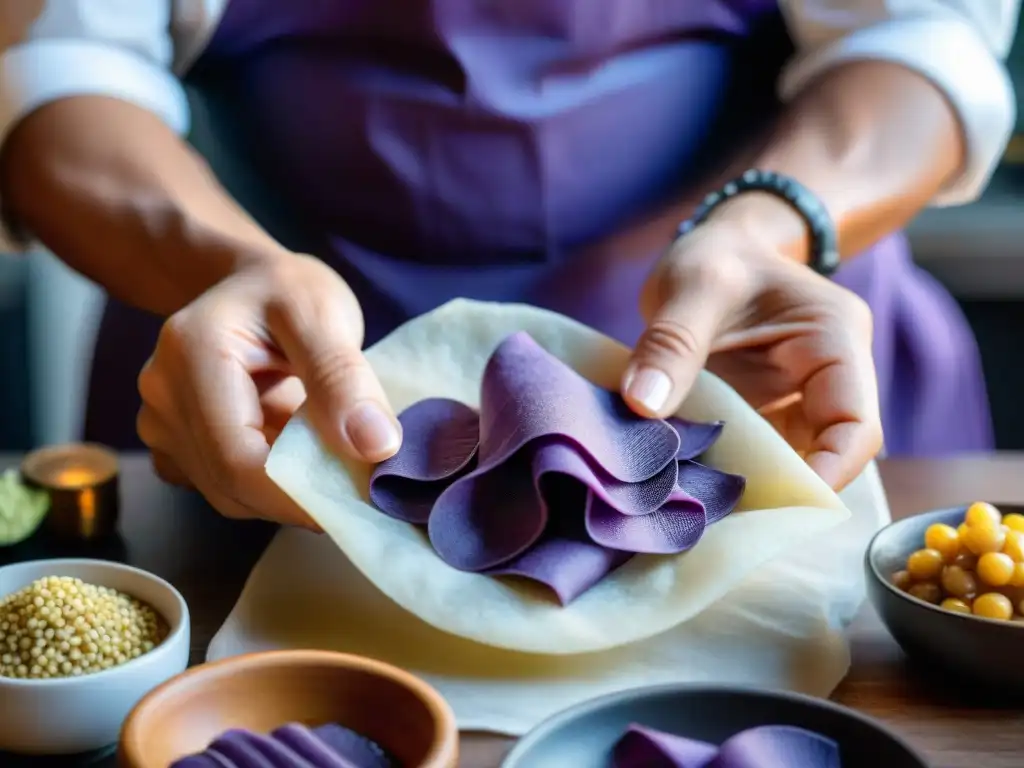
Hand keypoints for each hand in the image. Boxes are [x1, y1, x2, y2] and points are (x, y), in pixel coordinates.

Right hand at [136, 253, 400, 526]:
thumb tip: (376, 447)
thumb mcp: (324, 315)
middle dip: (299, 497)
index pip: (237, 459)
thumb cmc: (286, 291)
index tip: (358, 500)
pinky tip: (299, 453)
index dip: (298, 494)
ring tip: (334, 459)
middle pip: (229, 484)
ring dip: (286, 492)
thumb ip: (345, 379)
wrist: (247, 284)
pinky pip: (223, 487)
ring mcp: (161, 424)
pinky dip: (269, 486)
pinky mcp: (174, 446)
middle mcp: (162, 396)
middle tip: (360, 486)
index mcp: (192, 355)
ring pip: (228, 494)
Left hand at [622, 221, 881, 490]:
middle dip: (777, 489)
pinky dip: (722, 471)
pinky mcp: (759, 414)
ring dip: (745, 486)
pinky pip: (750, 454)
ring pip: (785, 462)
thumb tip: (642, 406)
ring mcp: (792, 401)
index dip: (829, 471)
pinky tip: (682, 486)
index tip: (775, 502)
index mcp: (835, 342)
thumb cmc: (717, 255)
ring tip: (693, 507)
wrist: (712, 248)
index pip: (856, 425)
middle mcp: (824, 380)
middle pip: (824, 454)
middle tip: (718, 515)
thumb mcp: (694, 284)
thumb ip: (672, 342)